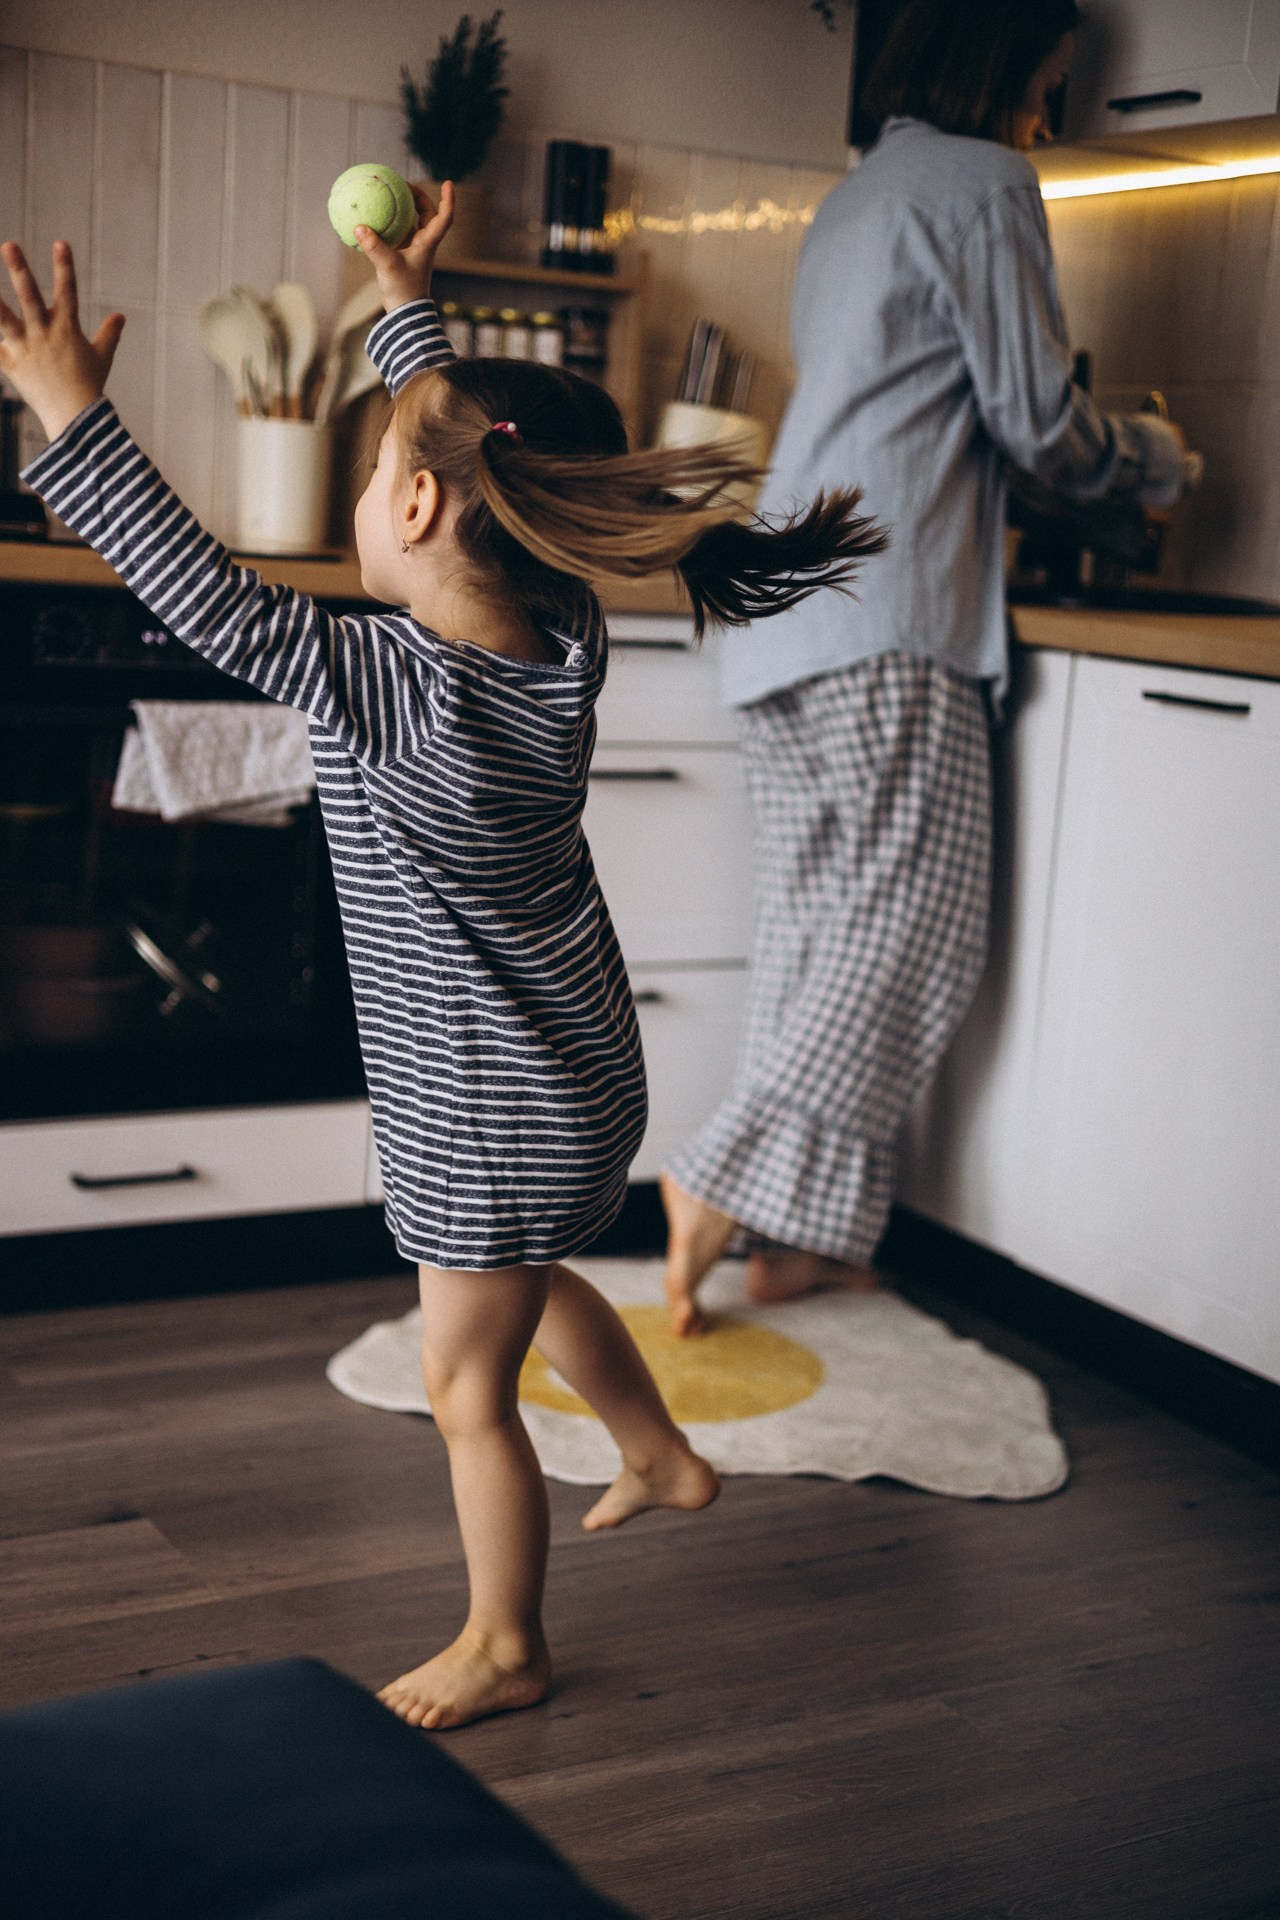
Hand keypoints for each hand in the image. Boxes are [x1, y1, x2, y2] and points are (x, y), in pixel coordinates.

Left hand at [0, 241, 124, 440]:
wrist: (75, 419)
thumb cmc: (89, 387)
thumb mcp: (101, 357)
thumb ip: (109, 334)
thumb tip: (121, 317)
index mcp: (67, 329)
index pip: (68, 291)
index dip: (65, 267)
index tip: (60, 242)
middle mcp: (44, 334)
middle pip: (29, 297)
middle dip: (19, 270)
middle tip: (8, 245)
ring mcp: (26, 348)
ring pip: (4, 319)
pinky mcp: (10, 364)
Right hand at [355, 182, 454, 312]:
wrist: (404, 314)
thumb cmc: (403, 291)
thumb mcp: (387, 266)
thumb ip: (374, 247)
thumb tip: (358, 227)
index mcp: (428, 243)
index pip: (444, 217)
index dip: (448, 199)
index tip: (448, 183)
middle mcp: (424, 244)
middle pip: (428, 215)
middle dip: (419, 198)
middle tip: (405, 185)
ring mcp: (413, 250)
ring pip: (413, 224)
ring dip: (405, 209)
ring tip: (390, 196)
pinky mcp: (402, 257)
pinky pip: (398, 234)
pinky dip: (390, 224)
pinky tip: (374, 218)